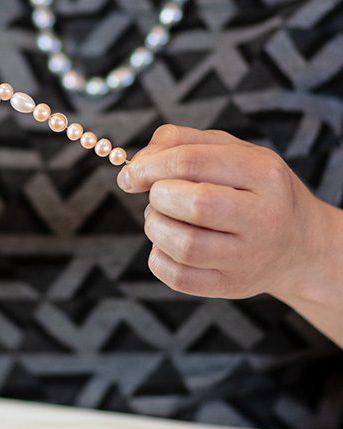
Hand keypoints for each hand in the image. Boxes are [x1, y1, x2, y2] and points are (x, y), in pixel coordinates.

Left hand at [116, 124, 325, 301]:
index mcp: (263, 172)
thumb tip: (136, 167)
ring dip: (155, 227)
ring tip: (161, 219)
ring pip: (184, 246)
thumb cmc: (251, 188)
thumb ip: (180, 142)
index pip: (193, 162)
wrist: (298, 243)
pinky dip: (158, 258)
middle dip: (158, 198)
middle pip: (194, 205)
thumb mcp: (229, 151)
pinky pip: (178, 278)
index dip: (149, 167)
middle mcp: (263, 217)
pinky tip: (167, 245)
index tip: (130, 176)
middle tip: (157, 197)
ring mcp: (249, 257)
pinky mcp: (233, 286)